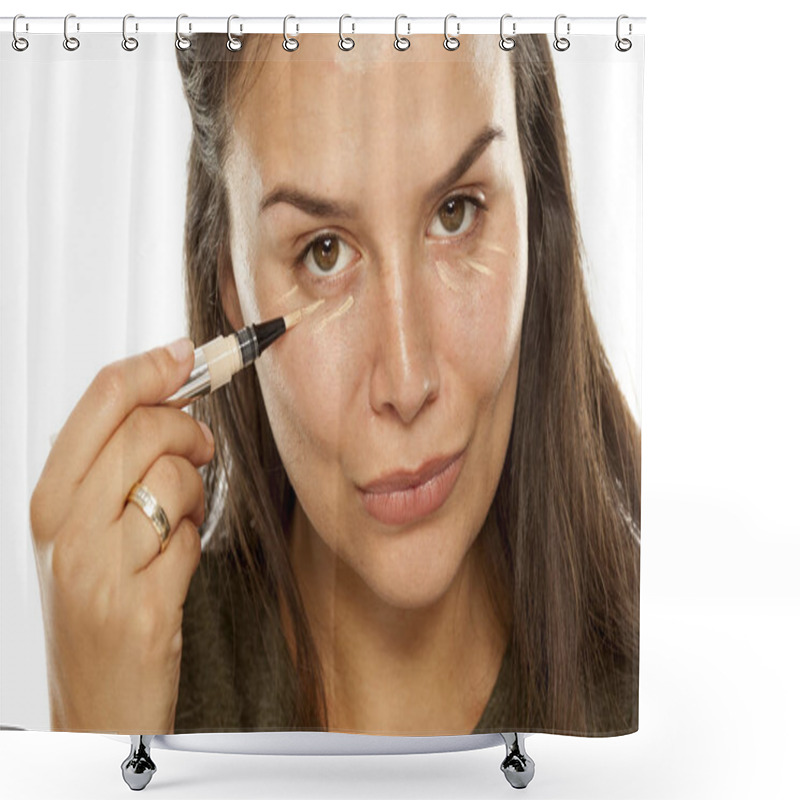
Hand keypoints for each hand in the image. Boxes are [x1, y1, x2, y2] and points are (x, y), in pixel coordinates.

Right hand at [29, 338, 213, 733]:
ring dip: (194, 493)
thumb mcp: (85, 530)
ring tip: (176, 520)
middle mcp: (67, 530)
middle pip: (146, 427)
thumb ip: (114, 463)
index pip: (101, 399)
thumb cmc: (98, 605)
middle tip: (200, 451)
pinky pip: (193, 536)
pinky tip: (173, 564)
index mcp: (49, 501)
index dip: (153, 366)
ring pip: (176, 477)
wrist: (96, 703)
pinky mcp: (143, 607)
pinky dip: (195, 541)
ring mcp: (102, 570)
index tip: (188, 354)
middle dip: (190, 430)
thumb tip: (166, 390)